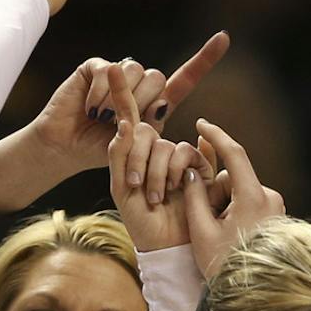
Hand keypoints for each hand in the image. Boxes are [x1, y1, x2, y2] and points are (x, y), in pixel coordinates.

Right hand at [24, 31, 231, 176]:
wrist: (67, 149)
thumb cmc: (102, 154)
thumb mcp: (137, 149)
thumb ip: (155, 131)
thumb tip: (169, 106)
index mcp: (156, 103)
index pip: (185, 78)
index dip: (205, 59)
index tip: (225, 38)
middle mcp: (139, 84)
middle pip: (158, 78)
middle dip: (141, 105)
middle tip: (119, 124)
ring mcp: (117, 72)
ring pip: (136, 71)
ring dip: (118, 101)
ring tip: (102, 118)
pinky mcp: (95, 66)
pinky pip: (109, 70)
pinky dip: (100, 94)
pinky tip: (90, 108)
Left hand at [106, 66, 208, 251]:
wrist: (162, 245)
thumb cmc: (138, 218)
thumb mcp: (121, 185)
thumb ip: (121, 151)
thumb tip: (126, 120)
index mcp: (132, 148)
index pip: (127, 112)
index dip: (121, 88)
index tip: (111, 65)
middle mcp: (155, 148)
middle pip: (146, 131)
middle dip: (138, 159)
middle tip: (135, 186)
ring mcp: (177, 157)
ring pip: (165, 144)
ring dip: (156, 172)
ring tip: (154, 197)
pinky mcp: (198, 167)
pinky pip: (186, 152)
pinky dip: (176, 171)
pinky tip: (176, 188)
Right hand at [182, 120, 285, 280]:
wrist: (256, 297)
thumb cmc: (225, 266)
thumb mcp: (202, 232)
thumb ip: (194, 196)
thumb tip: (192, 173)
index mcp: (254, 197)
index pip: (234, 153)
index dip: (216, 135)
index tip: (200, 124)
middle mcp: (271, 198)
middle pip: (234, 179)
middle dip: (215, 193)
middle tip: (206, 223)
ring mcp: (276, 209)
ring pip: (240, 193)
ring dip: (224, 206)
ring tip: (219, 236)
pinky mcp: (277, 219)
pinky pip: (250, 205)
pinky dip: (235, 214)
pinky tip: (230, 238)